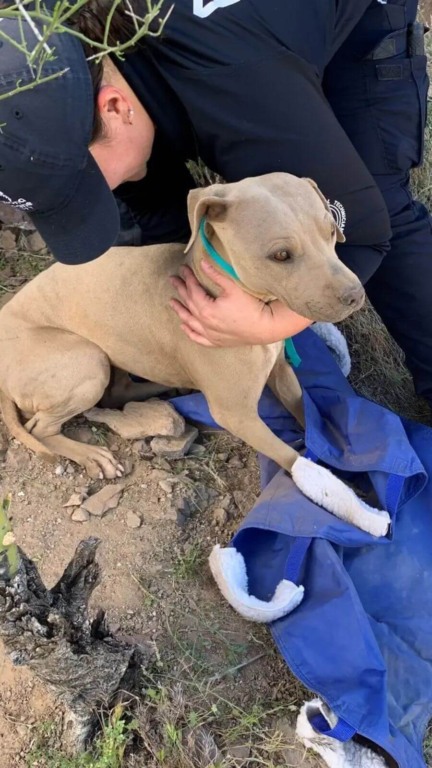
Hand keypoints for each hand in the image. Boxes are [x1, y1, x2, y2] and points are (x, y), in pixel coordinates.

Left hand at [169, 260, 310, 346]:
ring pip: (189, 321)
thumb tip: (203, 263)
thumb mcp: (233, 288)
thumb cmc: (250, 307)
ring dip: (180, 311)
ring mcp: (209, 334)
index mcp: (206, 309)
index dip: (188, 278)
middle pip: (189, 304)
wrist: (264, 328)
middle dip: (180, 290)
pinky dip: (189, 332)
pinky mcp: (216, 341)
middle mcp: (204, 323)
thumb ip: (216, 276)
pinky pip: (198, 338)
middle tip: (173, 280)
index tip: (183, 269)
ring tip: (172, 302)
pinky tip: (183, 326)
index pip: (193, 290)